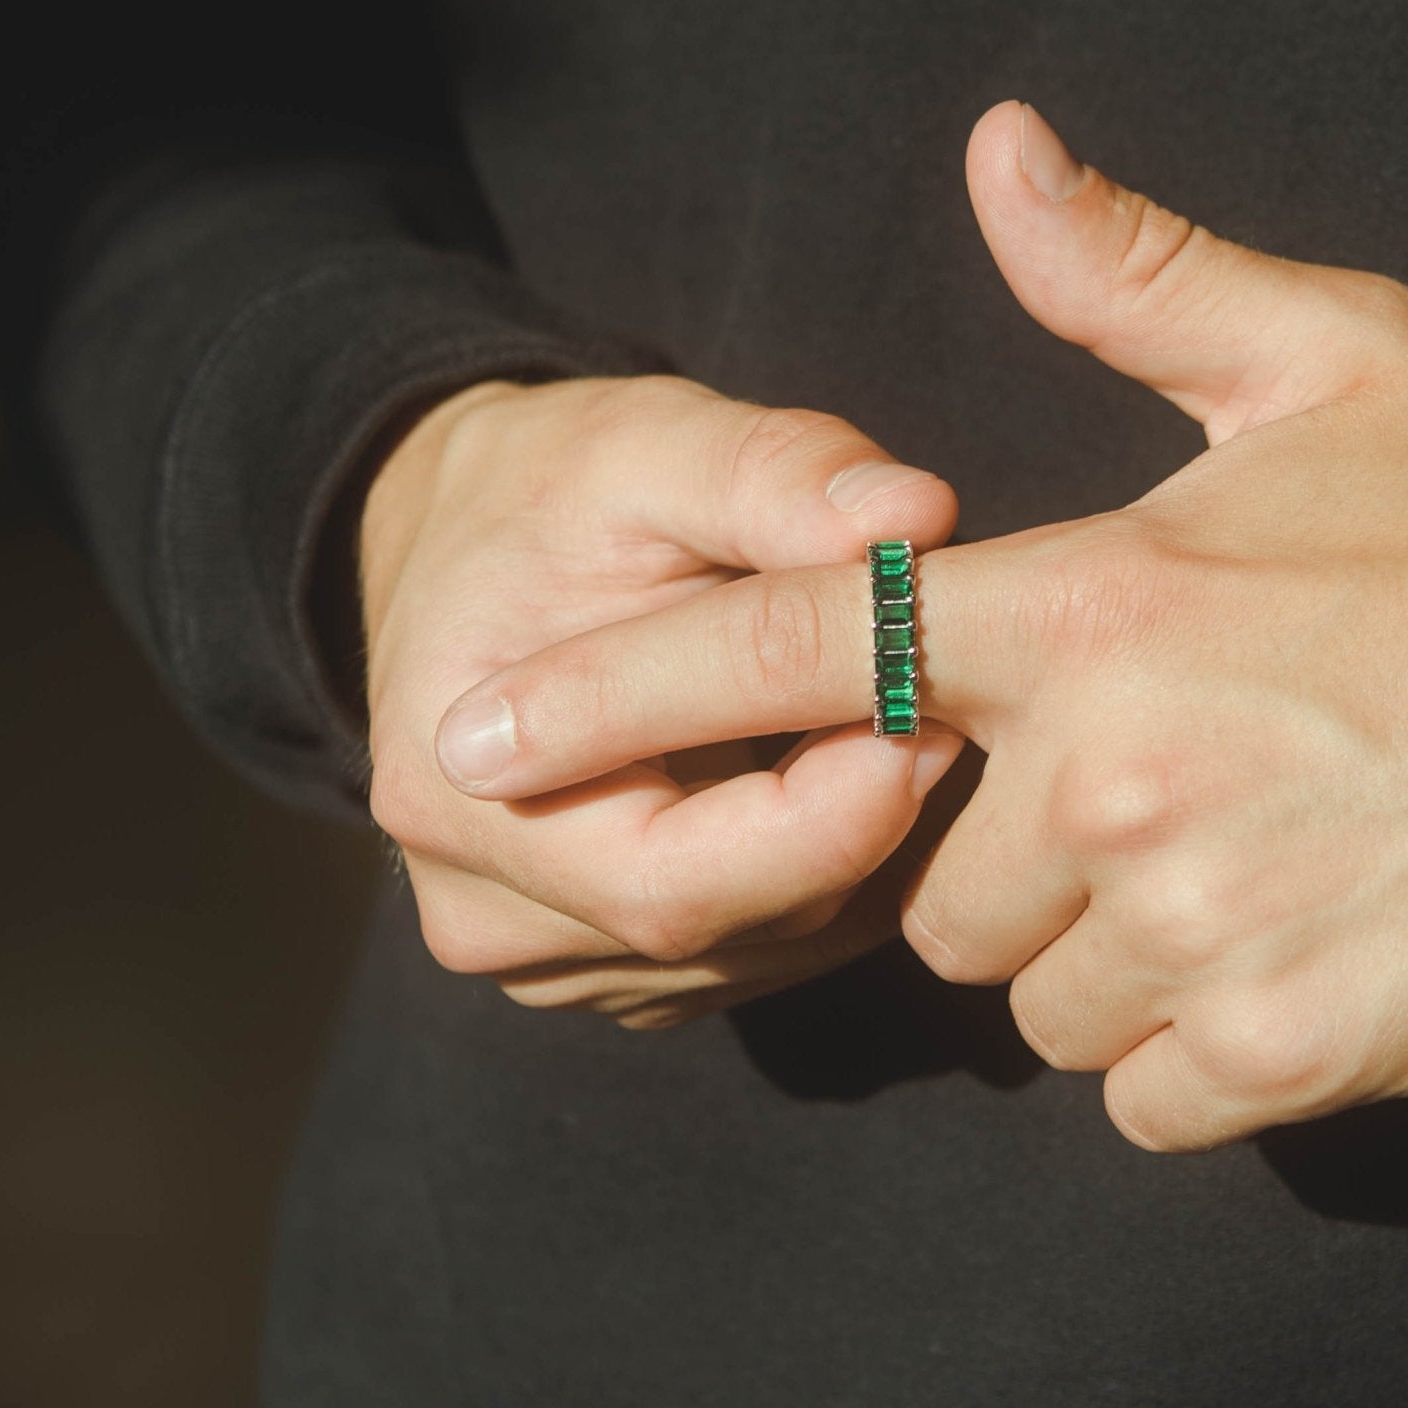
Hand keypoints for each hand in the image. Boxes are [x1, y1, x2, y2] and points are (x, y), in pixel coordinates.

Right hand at [363, 373, 965, 1025]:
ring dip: (856, 853)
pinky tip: (845, 775)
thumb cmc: (553, 492)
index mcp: (459, 794)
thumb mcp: (655, 443)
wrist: (467, 547)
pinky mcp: (605, 964)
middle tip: (948, 709)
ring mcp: (544, 954)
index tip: (933, 708)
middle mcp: (482, 907)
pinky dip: (826, 877)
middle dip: (863, 823)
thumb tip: (914, 517)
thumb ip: (779, 475)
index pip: (674, 881)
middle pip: (733, 925)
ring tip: (896, 723)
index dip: (832, 812)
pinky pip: (758, 951)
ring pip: (764, 947)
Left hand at [436, 102, 1407, 1138]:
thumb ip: (1133, 279)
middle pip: (923, 878)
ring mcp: (1191, 928)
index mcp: (1088, 607)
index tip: (479, 736)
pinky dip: (1185, 1044)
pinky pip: (1136, 1091)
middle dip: (998, 853)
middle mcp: (1109, 776)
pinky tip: (1292, 950)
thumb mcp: (1331, 362)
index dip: (616, 690)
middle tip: (1157, 789)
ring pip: (1025, 995)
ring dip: (1092, 953)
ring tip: (1240, 864)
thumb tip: (999, 148)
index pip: (797, 646)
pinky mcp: (1281, 1051)